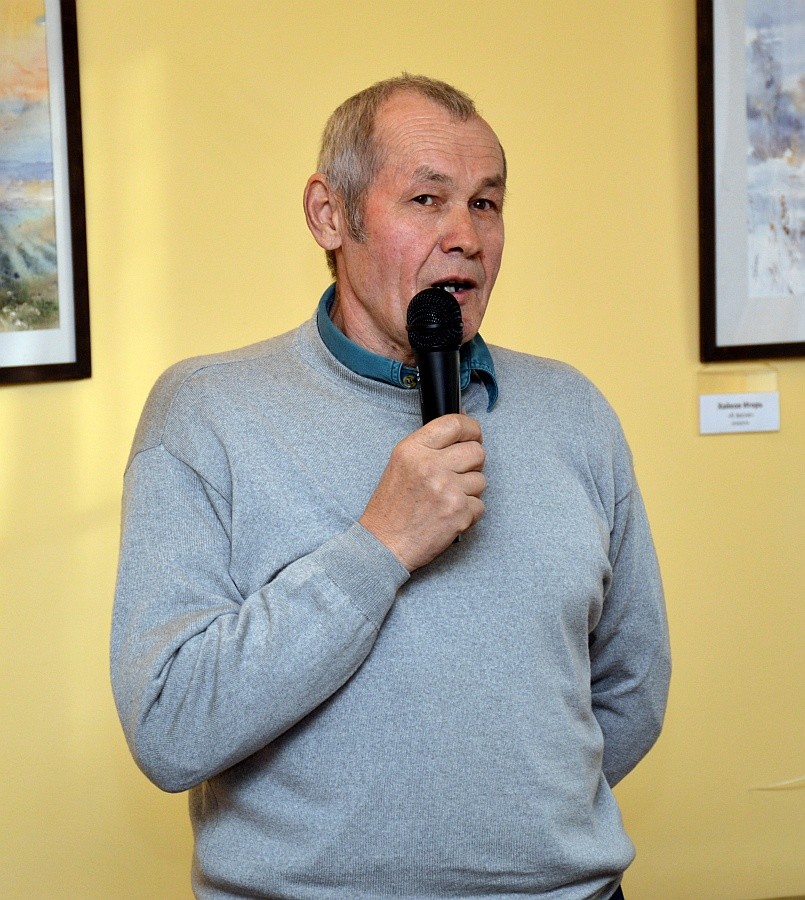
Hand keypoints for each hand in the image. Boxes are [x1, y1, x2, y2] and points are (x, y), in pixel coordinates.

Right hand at [359, 414, 485, 571]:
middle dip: (473, 464)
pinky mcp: (459, 512)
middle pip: (476, 451)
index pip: (454, 424)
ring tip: (446, 500)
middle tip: (458, 476)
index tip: (474, 435)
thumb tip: (462, 432)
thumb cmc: (391, 508)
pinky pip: (480, 505)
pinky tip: (448, 516)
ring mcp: (447, 489)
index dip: (472, 428)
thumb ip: (429, 447)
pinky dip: (469, 513)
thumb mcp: (401, 464)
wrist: (384, 545)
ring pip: (481, 480)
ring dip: (469, 491)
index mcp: (413, 449)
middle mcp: (430, 465)